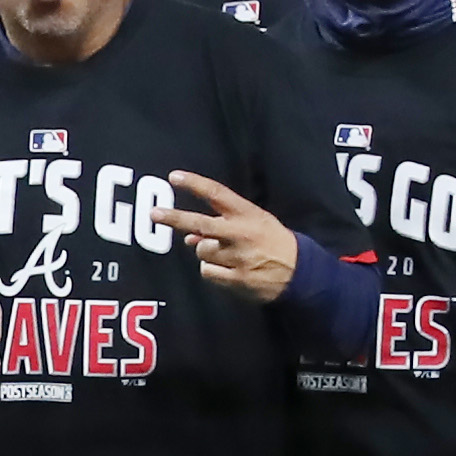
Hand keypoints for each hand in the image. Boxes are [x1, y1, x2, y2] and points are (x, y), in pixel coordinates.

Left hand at [154, 170, 300, 300]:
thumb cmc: (271, 242)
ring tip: (227, 255)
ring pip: (200, 251)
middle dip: (174, 218)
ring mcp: (238, 257)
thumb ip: (222, 224)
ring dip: (206, 253)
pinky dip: (212, 271)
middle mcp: (240, 234)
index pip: (217, 194)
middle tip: (154, 213)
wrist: (301, 272)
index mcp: (247, 215)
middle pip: (200, 223)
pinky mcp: (236, 279)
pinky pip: (207, 272)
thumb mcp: (255, 223)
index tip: (174, 176)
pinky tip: (229, 270)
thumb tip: (188, 235)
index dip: (194, 184)